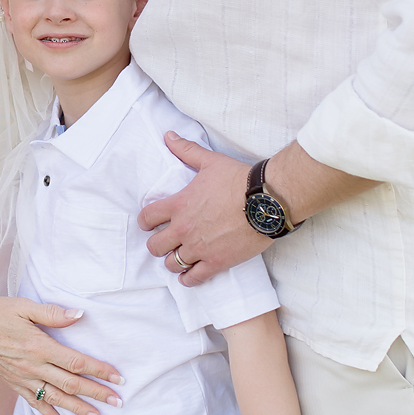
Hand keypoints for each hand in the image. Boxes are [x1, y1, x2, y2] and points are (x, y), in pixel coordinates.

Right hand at [0, 297, 123, 414]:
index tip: (118, 378)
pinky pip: (35, 403)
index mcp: (38, 346)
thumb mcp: (22, 306)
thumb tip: (79, 315)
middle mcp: (33, 367)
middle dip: (97, 394)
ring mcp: (22, 379)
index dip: (99, 371)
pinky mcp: (14, 384)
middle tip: (118, 402)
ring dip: (79, 409)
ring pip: (57, 399)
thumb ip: (52, 313)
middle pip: (72, 385)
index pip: (76, 362)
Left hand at [138, 133, 269, 286]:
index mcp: (179, 205)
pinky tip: (189, 275)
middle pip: (155, 246)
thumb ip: (186, 150)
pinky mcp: (216, 262)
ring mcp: (199, 247)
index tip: (149, 224)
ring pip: (172, 264)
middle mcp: (184, 228)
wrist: (267, 200)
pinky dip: (188, 278)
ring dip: (173, 261)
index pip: (147, 218)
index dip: (145, 222)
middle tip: (165, 242)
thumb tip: (169, 136)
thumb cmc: (239, 179)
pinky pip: (193, 278)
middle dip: (157, 244)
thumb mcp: (210, 161)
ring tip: (179, 257)